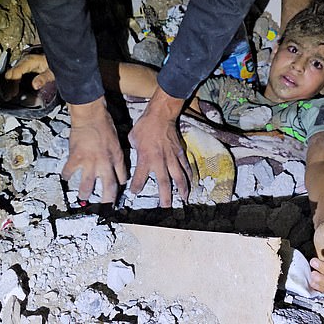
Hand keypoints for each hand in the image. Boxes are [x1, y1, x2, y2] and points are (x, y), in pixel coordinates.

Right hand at [4, 50, 54, 97]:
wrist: (55, 59)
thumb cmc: (53, 64)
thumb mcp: (51, 73)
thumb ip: (43, 79)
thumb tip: (35, 85)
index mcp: (30, 61)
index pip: (16, 71)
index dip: (13, 83)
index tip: (13, 93)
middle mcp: (24, 61)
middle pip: (10, 73)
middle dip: (8, 86)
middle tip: (9, 97)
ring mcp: (22, 64)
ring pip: (10, 74)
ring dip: (9, 85)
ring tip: (9, 95)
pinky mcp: (23, 67)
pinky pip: (14, 75)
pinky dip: (12, 83)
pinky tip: (13, 90)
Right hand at [63, 98, 127, 202]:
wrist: (90, 116)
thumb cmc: (104, 125)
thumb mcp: (116, 142)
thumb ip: (116, 156)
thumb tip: (116, 169)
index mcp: (116, 158)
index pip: (121, 178)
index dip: (119, 187)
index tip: (116, 193)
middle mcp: (104, 163)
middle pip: (108, 187)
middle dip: (107, 201)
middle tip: (105, 208)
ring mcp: (90, 162)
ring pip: (88, 185)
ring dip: (85, 194)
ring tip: (83, 198)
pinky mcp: (75, 159)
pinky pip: (69, 173)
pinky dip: (67, 176)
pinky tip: (66, 178)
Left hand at [128, 87, 190, 206]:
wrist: (160, 115)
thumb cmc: (144, 126)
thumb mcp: (133, 139)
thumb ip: (134, 152)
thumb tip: (133, 156)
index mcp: (145, 159)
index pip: (139, 179)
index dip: (136, 188)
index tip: (134, 193)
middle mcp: (160, 161)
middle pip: (164, 184)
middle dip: (165, 198)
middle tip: (166, 208)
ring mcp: (172, 158)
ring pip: (179, 178)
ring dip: (182, 190)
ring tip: (184, 200)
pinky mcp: (180, 153)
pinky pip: (186, 167)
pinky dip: (189, 176)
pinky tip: (191, 183)